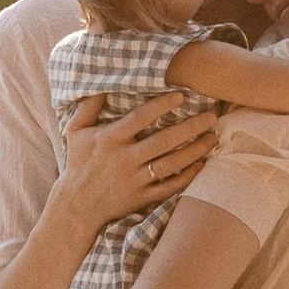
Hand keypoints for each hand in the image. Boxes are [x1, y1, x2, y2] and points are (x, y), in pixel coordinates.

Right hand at [60, 88, 216, 233]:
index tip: (182, 95)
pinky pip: (169, 187)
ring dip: (195, 151)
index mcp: (110, 139)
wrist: (75, 205)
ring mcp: (134, 180)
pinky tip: (202, 165)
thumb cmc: (78, 163)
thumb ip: (89, 106)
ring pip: (171, 164)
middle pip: (163, 140)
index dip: (161, 105)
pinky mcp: (141, 198)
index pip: (140, 118)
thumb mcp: (75, 131)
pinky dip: (187, 177)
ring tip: (213, 138)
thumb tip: (102, 83)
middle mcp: (124, 158)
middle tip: (212, 116)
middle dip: (191, 127)